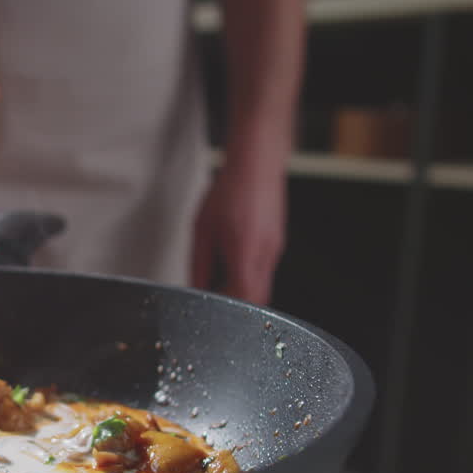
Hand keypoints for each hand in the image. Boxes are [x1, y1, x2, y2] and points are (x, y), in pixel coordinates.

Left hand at [190, 161, 286, 305]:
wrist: (256, 166)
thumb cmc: (228, 192)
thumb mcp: (202, 230)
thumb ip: (199, 264)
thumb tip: (195, 289)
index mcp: (244, 251)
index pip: (241, 295)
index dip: (226, 307)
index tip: (210, 304)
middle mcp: (265, 254)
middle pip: (257, 298)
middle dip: (236, 303)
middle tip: (215, 295)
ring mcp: (275, 250)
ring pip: (263, 287)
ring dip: (242, 290)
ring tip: (221, 277)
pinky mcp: (277, 245)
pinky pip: (264, 272)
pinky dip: (249, 276)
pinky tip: (233, 261)